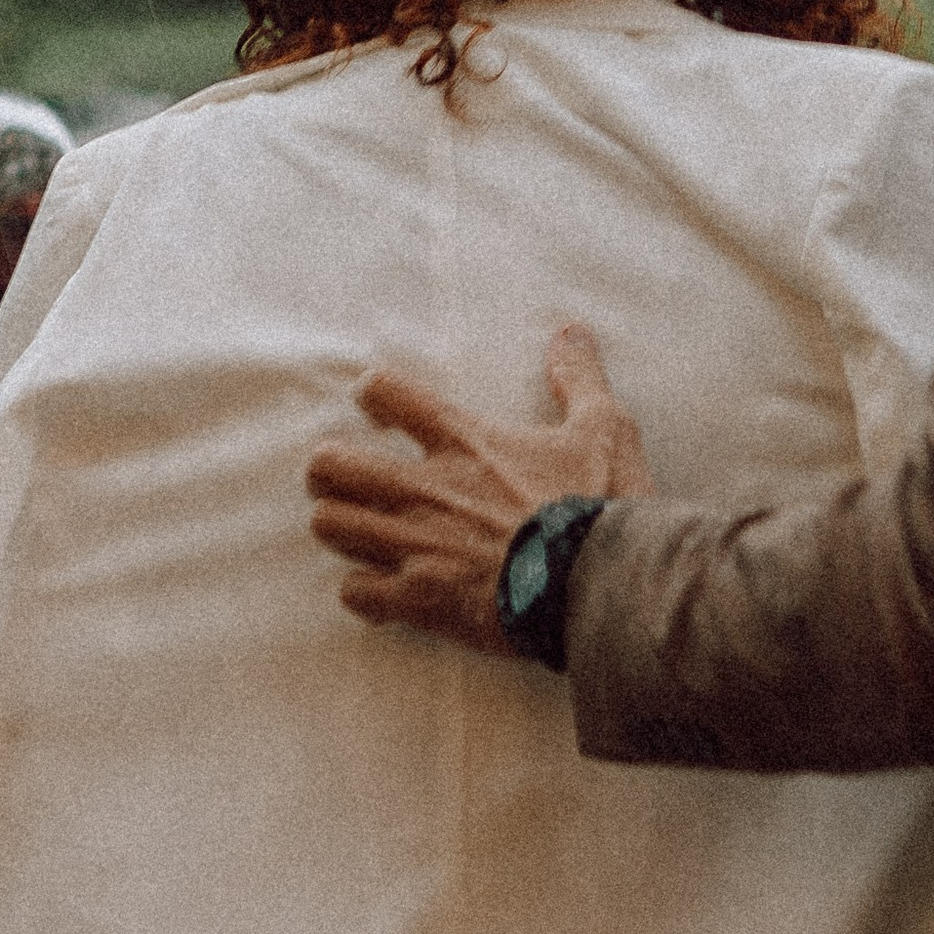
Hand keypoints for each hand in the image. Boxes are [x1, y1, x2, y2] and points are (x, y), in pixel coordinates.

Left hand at [306, 323, 650, 650]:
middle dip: (329, 470)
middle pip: (330, 464)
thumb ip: (580, 379)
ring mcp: (416, 544)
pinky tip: (383, 589)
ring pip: (329, 525)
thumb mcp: (605, 430)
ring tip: (362, 532)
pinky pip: (356, 592)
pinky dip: (364, 591)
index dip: (372, 395)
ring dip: (342, 527)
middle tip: (349, 479)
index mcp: (464, 441)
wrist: (598, 588)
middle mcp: (425, 488)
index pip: (385, 392)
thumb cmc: (599, 508)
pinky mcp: (419, 599)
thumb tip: (571, 334)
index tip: (381, 410)